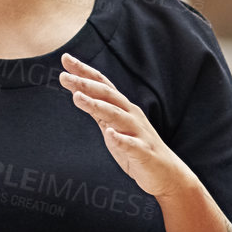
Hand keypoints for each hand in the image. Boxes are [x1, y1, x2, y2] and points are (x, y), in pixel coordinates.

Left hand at [59, 54, 189, 196]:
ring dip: (97, 105)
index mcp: (123, 107)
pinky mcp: (143, 152)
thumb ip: (99, 111)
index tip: (66, 58)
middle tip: (63, 76)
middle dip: (85, 85)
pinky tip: (110, 134)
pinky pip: (131, 144)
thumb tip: (78, 94)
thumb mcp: (113, 126)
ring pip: (116, 115)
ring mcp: (138, 132)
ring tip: (77, 97)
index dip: (84, 71)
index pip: (102, 84)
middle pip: (106, 95)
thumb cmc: (137, 148)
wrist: (167, 173)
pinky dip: (120, 138)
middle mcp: (130, 115)